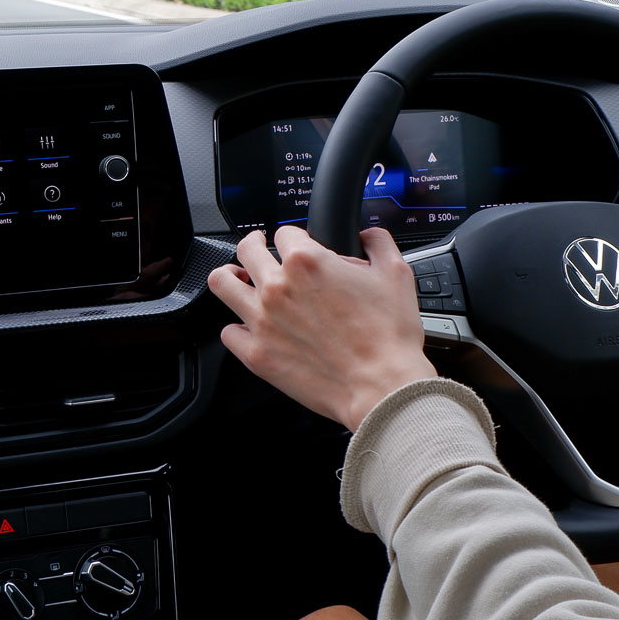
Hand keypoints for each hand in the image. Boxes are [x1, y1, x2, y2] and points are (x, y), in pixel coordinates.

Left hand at [208, 226, 435, 431]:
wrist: (381, 386)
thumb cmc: (388, 337)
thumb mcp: (396, 274)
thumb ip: (378, 243)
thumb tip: (368, 236)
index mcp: (307, 262)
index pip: (285, 233)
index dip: (296, 238)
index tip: (299, 246)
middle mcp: (277, 287)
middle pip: (246, 249)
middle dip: (254, 244)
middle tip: (259, 247)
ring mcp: (262, 321)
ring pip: (222, 284)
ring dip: (230, 276)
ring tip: (238, 277)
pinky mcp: (256, 354)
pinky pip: (229, 332)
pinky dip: (237, 327)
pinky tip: (250, 327)